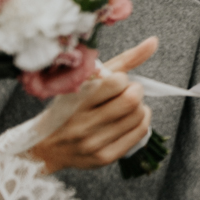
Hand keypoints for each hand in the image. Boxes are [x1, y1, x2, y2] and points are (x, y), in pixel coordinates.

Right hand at [27, 37, 157, 173]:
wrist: (45, 147)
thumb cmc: (69, 108)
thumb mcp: (88, 81)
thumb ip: (124, 61)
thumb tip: (154, 41)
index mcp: (76, 101)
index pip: (117, 82)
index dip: (122, 80)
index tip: (115, 83)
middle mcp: (83, 124)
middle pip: (132, 101)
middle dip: (135, 92)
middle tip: (126, 93)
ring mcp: (93, 144)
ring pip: (139, 117)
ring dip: (139, 107)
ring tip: (124, 107)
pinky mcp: (104, 158)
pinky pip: (140, 134)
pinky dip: (141, 122)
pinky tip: (129, 119)